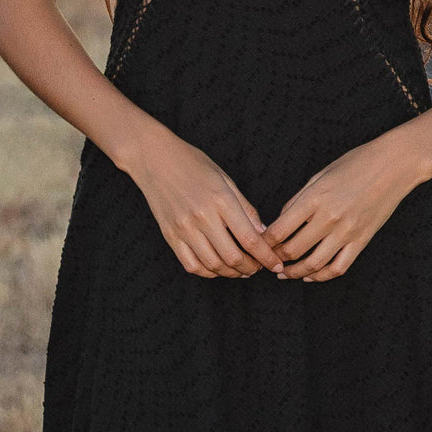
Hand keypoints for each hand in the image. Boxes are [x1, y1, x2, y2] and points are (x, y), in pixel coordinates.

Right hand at [130, 132, 283, 278]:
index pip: (250, 239)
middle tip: (259, 267)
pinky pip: (191, 265)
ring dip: (231, 273)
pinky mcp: (170, 236)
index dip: (266, 257)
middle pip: (232, 257)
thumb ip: (245, 208)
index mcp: (221, 200)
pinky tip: (218, 267)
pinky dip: (208, 272)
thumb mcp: (226, 179)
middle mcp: (202, 217)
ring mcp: (184, 228)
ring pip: (213, 266)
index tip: (276, 264)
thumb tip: (264, 233)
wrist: (154, 158)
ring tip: (241, 269)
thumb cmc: (193, 164)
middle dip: (251, 268)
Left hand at [262, 133, 422, 280]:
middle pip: (293, 250)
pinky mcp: (362, 240)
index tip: (258, 246)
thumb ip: (299, 200)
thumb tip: (280, 222)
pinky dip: (322, 276)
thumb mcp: (320, 175)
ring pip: (314, 264)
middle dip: (276, 260)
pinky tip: (312, 276)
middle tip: (267, 262)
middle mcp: (329, 218)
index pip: (280, 230)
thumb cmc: (355, 163)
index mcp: (314, 198)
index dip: (264, 242)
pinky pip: (339, 267)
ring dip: (296, 273)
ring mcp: (347, 231)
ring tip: (285, 274)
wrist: (394, 165)